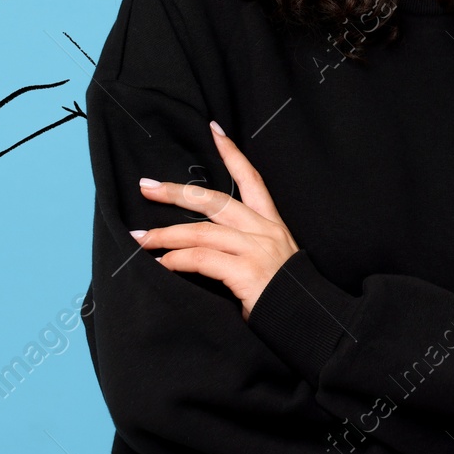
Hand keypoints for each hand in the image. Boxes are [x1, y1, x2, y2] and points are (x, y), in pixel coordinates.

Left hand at [130, 121, 300, 319]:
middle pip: (215, 200)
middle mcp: (265, 230)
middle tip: (147, 187)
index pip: (252, 178)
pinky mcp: (248, 272)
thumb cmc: (287, 299)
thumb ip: (243, 250)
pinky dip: (177, 260)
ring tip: (140, 240)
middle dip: (177, 192)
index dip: (232, 152)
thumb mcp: (270, 264)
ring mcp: (257, 250)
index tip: (213, 129)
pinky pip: (202, 259)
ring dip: (165, 235)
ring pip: (201, 231)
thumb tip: (203, 249)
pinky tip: (161, 265)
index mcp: (272, 224)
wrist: (314, 324)